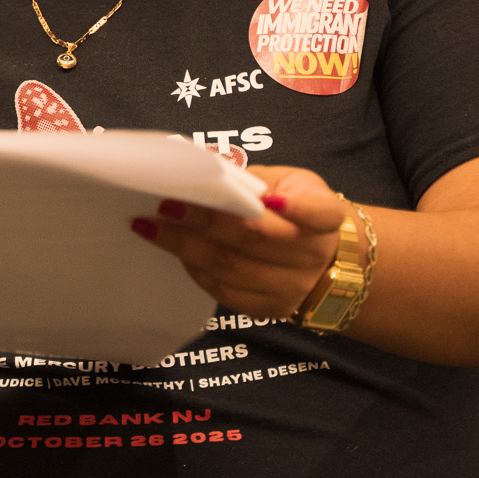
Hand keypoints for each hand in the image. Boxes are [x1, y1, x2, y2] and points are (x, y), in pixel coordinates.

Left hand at [132, 166, 348, 318]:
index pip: (318, 213)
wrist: (324, 260)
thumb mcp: (291, 183)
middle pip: (254, 239)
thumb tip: (201, 169)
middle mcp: (313, 255)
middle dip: (205, 221)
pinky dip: (194, 268)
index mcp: (326, 217)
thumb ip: (256, 180)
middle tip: (167, 204)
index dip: (297, 207)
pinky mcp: (270, 308)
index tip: (269, 198)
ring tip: (151, 226)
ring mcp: (292, 287)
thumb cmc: (297, 209)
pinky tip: (173, 249)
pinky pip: (224, 291)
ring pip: (232, 268)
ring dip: (186, 246)